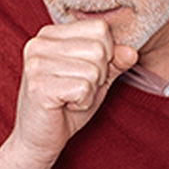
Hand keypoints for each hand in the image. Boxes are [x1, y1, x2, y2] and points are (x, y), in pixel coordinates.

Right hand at [12, 19, 138, 164]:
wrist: (39, 139)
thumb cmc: (67, 106)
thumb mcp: (96, 80)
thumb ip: (114, 62)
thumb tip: (131, 51)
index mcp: (50, 34)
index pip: (100, 29)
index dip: (105, 55)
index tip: (84, 74)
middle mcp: (39, 43)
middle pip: (99, 49)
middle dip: (98, 76)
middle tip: (76, 90)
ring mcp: (36, 63)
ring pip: (93, 70)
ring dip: (90, 92)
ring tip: (69, 98)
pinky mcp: (39, 86)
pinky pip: (84, 88)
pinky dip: (83, 103)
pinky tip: (65, 106)